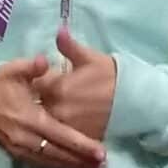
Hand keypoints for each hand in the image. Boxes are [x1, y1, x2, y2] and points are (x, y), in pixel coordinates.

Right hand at [0, 56, 104, 167]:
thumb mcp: (13, 69)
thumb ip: (31, 66)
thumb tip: (44, 61)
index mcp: (28, 116)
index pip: (59, 133)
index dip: (80, 144)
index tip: (100, 151)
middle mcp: (25, 137)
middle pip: (58, 152)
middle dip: (81, 160)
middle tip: (102, 165)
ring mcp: (20, 148)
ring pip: (50, 161)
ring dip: (72, 166)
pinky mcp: (16, 154)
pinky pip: (40, 164)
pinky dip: (57, 167)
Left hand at [33, 27, 115, 145]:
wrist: (133, 99)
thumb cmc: (110, 75)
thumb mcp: (89, 57)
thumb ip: (69, 46)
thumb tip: (58, 30)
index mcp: (57, 87)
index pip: (34, 85)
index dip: (35, 82)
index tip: (38, 80)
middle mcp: (58, 109)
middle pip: (37, 106)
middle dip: (37, 101)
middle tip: (42, 96)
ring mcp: (67, 126)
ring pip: (48, 122)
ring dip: (47, 116)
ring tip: (55, 111)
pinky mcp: (77, 137)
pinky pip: (61, 135)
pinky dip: (59, 130)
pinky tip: (64, 124)